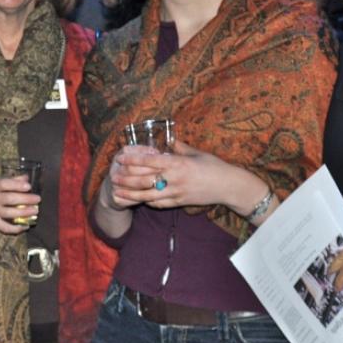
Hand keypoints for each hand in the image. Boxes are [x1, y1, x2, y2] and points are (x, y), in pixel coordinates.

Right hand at [0, 177, 40, 234]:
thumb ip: (9, 180)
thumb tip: (26, 178)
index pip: (4, 184)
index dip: (17, 185)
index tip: (28, 186)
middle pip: (9, 199)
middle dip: (25, 199)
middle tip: (37, 199)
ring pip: (9, 213)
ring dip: (24, 213)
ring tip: (35, 211)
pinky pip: (5, 227)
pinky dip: (16, 228)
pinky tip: (25, 226)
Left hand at [105, 140, 259, 210]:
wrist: (229, 186)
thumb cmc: (214, 166)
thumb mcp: (196, 152)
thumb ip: (178, 147)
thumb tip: (167, 139)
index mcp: (178, 163)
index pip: (150, 161)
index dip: (133, 159)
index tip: (121, 156)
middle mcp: (175, 179)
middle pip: (145, 179)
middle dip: (127, 178)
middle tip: (113, 175)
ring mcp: (177, 193)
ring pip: (148, 195)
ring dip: (131, 194)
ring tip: (117, 192)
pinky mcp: (180, 203)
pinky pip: (160, 203)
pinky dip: (147, 201)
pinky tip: (137, 200)